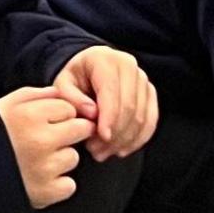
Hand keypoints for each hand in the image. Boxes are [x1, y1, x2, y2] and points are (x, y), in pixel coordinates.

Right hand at [0, 87, 95, 206]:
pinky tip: (40, 177)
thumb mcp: (7, 104)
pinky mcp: (45, 192)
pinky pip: (69, 185)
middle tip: (50, 139)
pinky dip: (58, 184)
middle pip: (80, 129)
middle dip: (69, 132)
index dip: (59, 114)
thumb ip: (36, 95)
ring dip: (61, 159)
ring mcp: (44, 168)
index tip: (48, 122)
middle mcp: (40, 140)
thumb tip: (61, 94)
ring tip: (38, 159)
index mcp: (30, 115)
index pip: (69, 108)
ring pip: (73, 157)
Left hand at [50, 44, 159, 159]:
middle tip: (96, 151)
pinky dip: (138, 138)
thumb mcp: (63, 83)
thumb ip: (72, 97)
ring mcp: (142, 79)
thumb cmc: (74, 78)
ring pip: (141, 116)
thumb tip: (92, 113)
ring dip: (124, 140)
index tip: (102, 137)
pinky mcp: (149, 93)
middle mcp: (128, 66)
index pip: (111, 92)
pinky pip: (150, 120)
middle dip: (115, 133)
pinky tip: (122, 150)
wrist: (89, 69)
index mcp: (105, 59)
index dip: (109, 117)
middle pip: (129, 107)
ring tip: (104, 152)